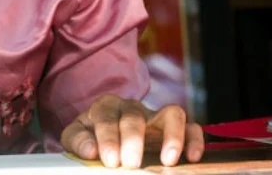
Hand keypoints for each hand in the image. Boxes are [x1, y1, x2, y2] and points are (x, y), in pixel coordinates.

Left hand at [61, 95, 204, 168]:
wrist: (106, 132)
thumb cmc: (92, 136)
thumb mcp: (77, 136)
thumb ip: (78, 141)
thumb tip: (90, 150)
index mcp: (106, 106)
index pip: (106, 116)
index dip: (108, 138)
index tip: (110, 160)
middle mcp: (132, 107)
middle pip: (134, 117)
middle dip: (132, 140)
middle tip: (130, 164)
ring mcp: (155, 116)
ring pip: (171, 113)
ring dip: (172, 136)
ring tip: (168, 160)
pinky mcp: (174, 128)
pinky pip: (191, 126)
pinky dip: (194, 139)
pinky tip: (192, 157)